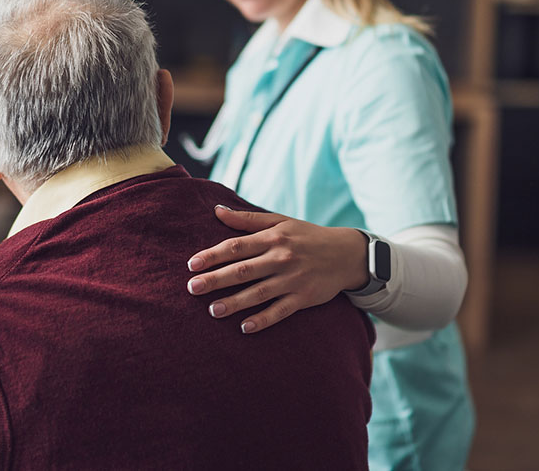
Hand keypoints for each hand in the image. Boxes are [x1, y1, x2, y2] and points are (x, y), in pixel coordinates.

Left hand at [186, 207, 368, 333]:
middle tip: (192, 288)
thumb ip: (247, 219)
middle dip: (216, 279)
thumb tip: (216, 211)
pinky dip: (263, 319)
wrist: (347, 254)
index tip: (192, 264)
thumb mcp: (280, 221)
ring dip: (235, 302)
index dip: (213, 255)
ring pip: (259, 293)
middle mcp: (281, 258)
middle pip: (243, 270)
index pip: (236, 246)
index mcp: (273, 238)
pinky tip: (245, 327)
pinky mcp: (304, 298)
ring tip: (213, 310)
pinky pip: (280, 311)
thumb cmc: (307, 236)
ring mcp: (292, 279)